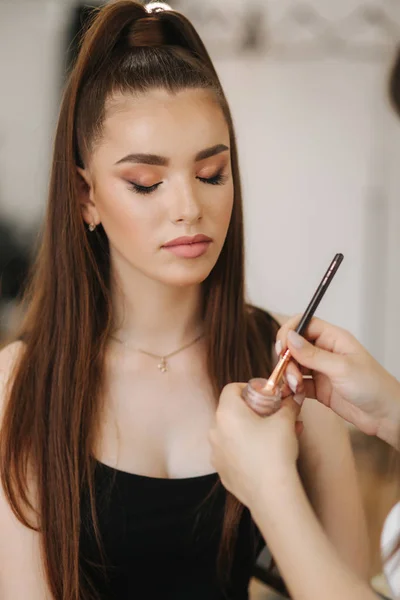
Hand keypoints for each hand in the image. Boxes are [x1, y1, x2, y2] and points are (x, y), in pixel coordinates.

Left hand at [209, 383, 300, 508]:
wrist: (271, 493)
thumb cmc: (275, 453)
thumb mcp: (286, 421)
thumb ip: (289, 404)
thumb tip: (295, 396)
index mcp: (227, 413)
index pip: (231, 388)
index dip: (248, 388)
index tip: (264, 396)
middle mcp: (215, 430)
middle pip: (232, 411)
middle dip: (253, 411)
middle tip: (272, 416)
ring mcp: (216, 452)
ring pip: (232, 433)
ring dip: (250, 430)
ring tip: (274, 437)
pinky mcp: (221, 470)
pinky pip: (231, 452)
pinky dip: (244, 449)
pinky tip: (264, 455)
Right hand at [277, 316, 399, 446]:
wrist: (385, 416)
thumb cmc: (373, 387)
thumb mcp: (341, 368)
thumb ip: (312, 354)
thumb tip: (290, 338)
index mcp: (333, 338)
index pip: (304, 324)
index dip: (289, 332)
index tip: (282, 348)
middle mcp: (325, 351)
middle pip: (295, 346)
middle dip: (287, 360)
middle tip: (291, 375)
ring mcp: (321, 370)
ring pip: (294, 366)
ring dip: (289, 376)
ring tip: (297, 388)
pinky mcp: (318, 388)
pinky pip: (297, 384)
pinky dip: (292, 389)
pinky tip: (295, 395)